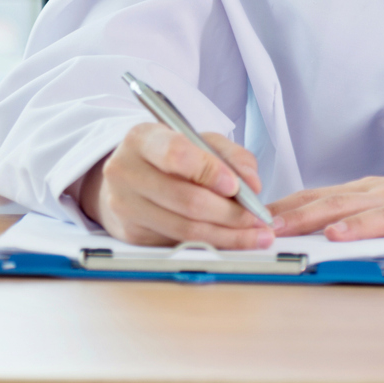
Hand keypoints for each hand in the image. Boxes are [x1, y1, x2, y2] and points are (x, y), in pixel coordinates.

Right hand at [79, 122, 270, 247]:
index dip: (209, 172)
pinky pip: (179, 243)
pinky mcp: (131, 233)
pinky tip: (232, 239)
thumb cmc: (167, 155)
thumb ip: (228, 154)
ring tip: (255, 233)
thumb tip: (251, 183)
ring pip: (185, 228)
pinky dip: (212, 243)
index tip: (236, 186)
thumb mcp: (197, 140)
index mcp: (141, 138)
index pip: (175, 154)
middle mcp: (125, 171)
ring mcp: (125, 205)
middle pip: (185, 199)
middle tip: (258, 217)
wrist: (128, 176)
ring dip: (227, 234)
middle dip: (230, 212)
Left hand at [269, 149, 383, 255]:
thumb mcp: (380, 195)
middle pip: (343, 204)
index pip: (319, 195)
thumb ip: (343, 206)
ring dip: (361, 226)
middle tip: (276, 231)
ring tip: (336, 236)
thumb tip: (292, 219)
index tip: (253, 218)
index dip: (287, 207)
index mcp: (368, 192)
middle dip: (307, 217)